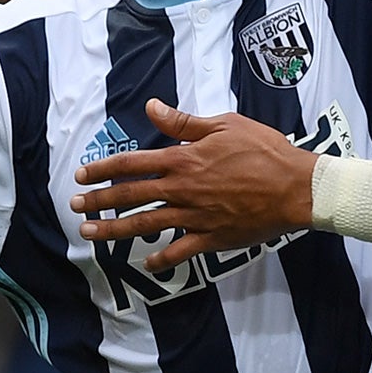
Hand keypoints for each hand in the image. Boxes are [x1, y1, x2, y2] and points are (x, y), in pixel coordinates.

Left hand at [70, 99, 315, 271]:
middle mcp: (183, 189)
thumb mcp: (225, 125)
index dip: (103, 168)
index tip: (82, 174)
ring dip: (115, 230)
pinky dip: (162, 259)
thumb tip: (152, 107)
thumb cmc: (264, 150)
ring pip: (146, 225)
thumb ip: (184, 122)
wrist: (296, 187)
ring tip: (90, 234)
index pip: (132, 163)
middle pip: (130, 196)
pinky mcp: (212, 237)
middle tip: (75, 206)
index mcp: (183, 159)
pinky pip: (180, 251)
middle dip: (98, 201)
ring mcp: (195, 216)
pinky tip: (147, 264)